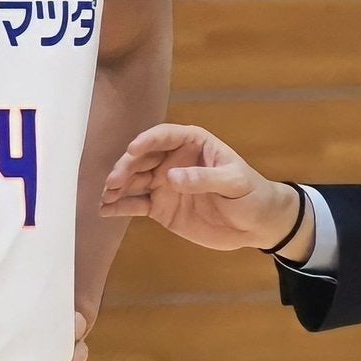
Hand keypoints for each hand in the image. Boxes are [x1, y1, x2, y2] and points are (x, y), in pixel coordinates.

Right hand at [100, 123, 308, 255]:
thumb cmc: (251, 195)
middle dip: (126, 167)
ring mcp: (164, 184)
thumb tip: (171, 177)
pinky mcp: (160, 207)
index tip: (132, 150)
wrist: (256, 224)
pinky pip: (135, 204)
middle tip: (113, 181)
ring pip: (134, 180)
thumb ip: (204, 179)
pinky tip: (104, 210)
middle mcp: (173, 160)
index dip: (148, 141)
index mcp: (193, 144)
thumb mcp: (235, 184)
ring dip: (117, 186)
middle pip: (143, 158)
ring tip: (104, 196)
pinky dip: (120, 206)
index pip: (166, 136)